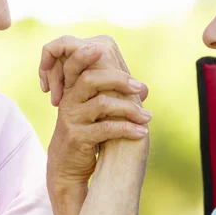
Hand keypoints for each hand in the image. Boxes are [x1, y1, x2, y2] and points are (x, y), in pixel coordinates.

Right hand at [39, 36, 150, 214]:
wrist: (68, 166)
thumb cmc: (87, 133)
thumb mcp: (96, 112)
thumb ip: (115, 96)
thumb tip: (145, 88)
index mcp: (72, 90)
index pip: (74, 66)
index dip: (83, 55)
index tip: (100, 49)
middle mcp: (68, 101)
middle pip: (90, 79)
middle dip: (118, 79)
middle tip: (139, 87)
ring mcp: (71, 119)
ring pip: (102, 104)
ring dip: (130, 109)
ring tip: (148, 117)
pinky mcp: (78, 137)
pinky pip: (107, 128)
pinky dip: (128, 129)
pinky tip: (142, 133)